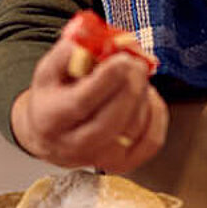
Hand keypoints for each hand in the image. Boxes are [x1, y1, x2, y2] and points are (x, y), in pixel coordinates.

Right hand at [12, 29, 167, 172]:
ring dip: (142, 95)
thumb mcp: (50, 69)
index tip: (122, 59)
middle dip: (131, 86)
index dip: (106, 79)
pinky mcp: (123, 165)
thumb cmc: (54, 97)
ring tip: (135, 76)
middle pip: (111, 120)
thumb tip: (93, 42)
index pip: (81, 103)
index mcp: (50, 119)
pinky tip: (146, 96)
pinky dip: (156, 114)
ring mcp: (100, 159)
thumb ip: (70, 52)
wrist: (51, 134)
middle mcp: (73, 146)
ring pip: (133, 128)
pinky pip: (152, 140)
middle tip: (136, 62)